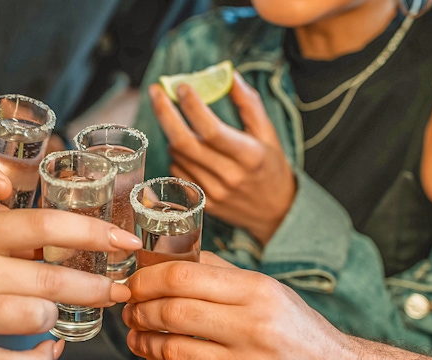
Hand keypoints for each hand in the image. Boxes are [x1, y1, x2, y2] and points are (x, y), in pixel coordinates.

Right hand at [0, 209, 139, 359]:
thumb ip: (12, 239)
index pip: (45, 224)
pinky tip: (47, 351)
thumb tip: (75, 243)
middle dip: (96, 286)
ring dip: (55, 318)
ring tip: (52, 314)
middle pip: (52, 278)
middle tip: (118, 290)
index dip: (93, 232)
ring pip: (37, 317)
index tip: (125, 241)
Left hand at [123, 252, 359, 359]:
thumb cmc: (303, 335)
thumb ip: (222, 274)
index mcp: (260, 294)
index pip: (184, 277)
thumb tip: (171, 257)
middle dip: (139, 310)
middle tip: (130, 309)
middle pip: (172, 313)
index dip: (146, 279)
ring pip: (173, 353)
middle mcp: (256, 331)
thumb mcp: (271, 293)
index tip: (133, 282)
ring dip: (145, 343)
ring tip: (139, 336)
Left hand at [149, 71, 295, 244]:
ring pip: (178, 156)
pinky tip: (187, 149)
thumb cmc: (271, 167)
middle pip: (184, 142)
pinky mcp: (201, 203)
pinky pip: (177, 172)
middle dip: (165, 113)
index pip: (212, 130)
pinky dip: (177, 155)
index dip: (193, 106)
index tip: (182, 86)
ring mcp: (212, 192)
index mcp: (249, 156)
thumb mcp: (268, 134)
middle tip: (156, 91)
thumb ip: (248, 103)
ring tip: (181, 122)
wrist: (275, 213)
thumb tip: (228, 74)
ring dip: (172, 133)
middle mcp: (229, 176)